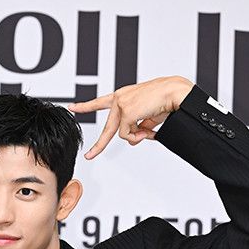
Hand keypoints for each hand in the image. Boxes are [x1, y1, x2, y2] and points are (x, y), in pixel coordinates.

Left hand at [69, 76, 193, 158]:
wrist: (175, 92)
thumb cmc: (165, 100)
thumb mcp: (148, 117)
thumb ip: (138, 127)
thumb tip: (133, 140)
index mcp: (123, 96)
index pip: (100, 102)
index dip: (86, 106)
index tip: (73, 108)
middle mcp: (119, 99)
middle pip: (107, 129)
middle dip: (98, 146)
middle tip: (89, 156)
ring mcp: (121, 104)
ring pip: (122, 134)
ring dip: (137, 136)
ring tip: (149, 129)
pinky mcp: (126, 111)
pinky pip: (128, 134)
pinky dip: (139, 136)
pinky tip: (148, 128)